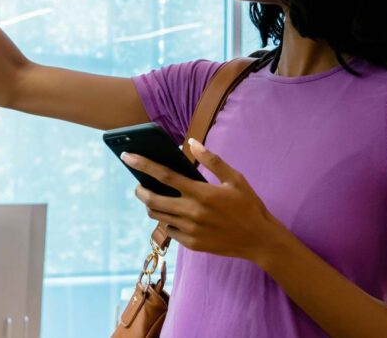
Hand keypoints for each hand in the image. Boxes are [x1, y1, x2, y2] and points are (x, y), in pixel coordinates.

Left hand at [122, 137, 286, 262]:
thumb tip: (192, 142)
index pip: (164, 175)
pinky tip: (174, 215)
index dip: (143, 165)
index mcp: (202, 193)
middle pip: (153, 199)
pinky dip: (167, 221)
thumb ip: (213, 160)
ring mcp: (190, 230)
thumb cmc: (248, 206)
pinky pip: (169, 231)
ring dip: (152, 205)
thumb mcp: (235, 179)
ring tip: (156, 198)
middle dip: (140, 190)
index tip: (127, 156)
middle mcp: (192, 212)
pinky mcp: (192, 244)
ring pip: (157, 216)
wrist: (260, 240)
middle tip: (139, 185)